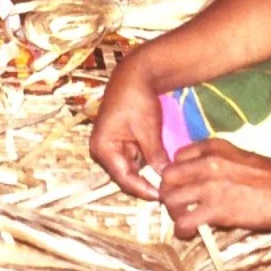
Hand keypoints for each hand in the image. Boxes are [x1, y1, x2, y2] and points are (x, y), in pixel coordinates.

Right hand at [89, 49, 167, 198]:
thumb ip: (154, 156)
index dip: (143, 189)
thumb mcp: (148, 129)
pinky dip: (148, 164)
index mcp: (102, 147)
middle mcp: (103, 150)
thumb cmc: (137, 99)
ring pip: (132, 170)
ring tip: (167, 184)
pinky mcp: (122, 143)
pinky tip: (163, 170)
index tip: (162, 196)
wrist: (135, 75)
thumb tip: (165, 178)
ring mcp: (112, 147)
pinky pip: (135, 160)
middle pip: (126, 176)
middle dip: (145, 184)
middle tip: (167, 194)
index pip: (124, 177)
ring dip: (148, 175)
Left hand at [157, 138, 270, 238]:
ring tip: (184, 220)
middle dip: (169, 192)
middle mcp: (206, 163)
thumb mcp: (236, 156)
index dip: (177, 174)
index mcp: (212, 147)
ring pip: (170, 199)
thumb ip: (213, 162)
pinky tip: (190, 233)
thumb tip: (196, 180)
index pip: (176, 157)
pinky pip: (183, 221)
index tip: (183, 185)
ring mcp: (210, 185)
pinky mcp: (216, 208)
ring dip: (174, 212)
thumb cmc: (269, 175)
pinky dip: (182, 230)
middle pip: (167, 177)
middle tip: (179, 204)